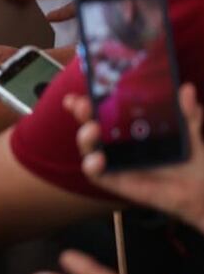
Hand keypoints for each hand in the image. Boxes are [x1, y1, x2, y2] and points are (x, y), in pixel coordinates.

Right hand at [64, 83, 203, 232]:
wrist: (198, 190)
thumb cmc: (188, 160)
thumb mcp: (189, 132)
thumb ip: (186, 113)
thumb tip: (186, 89)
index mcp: (128, 126)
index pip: (103, 108)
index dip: (90, 96)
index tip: (85, 83)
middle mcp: (115, 142)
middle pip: (90, 123)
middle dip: (82, 111)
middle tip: (83, 104)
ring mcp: (112, 161)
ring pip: (87, 147)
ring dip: (85, 136)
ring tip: (93, 128)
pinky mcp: (114, 180)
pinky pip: (95, 173)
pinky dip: (92, 164)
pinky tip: (99, 158)